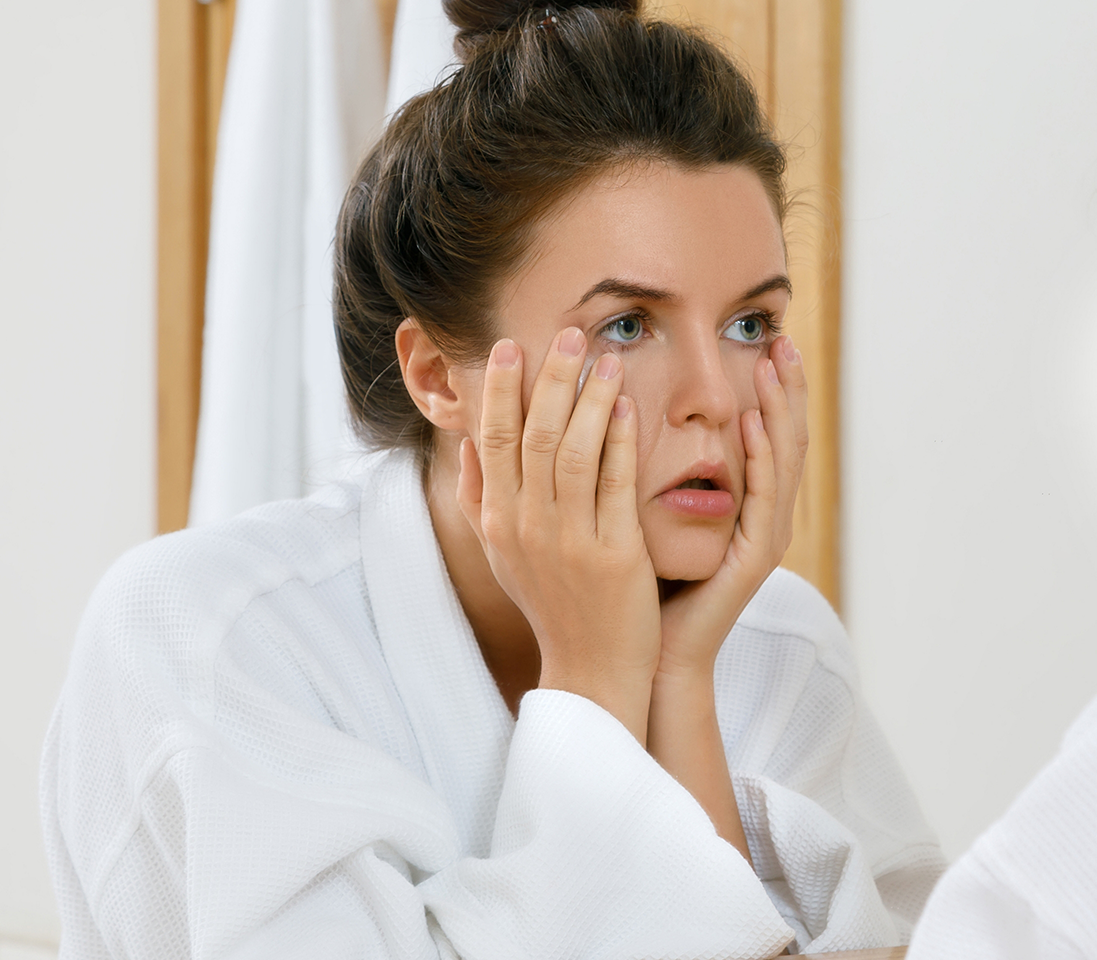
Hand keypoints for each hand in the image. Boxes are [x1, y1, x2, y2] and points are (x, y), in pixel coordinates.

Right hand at [455, 327, 662, 740]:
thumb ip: (479, 498)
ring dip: (589, 398)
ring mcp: (569, 540)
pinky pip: (616, 484)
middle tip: (568, 333)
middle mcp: (526, 527)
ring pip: (572, 452)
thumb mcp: (503, 554)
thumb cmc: (552, 605)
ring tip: (606, 357)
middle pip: (531, 435)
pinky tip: (630, 406)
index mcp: (499, 521)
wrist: (591, 670)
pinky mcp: (614, 553)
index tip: (509, 345)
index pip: (491, 439)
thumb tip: (465, 442)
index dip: (498, 388)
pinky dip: (621, 440)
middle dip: (548, 379)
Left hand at [654, 335, 809, 679]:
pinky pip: (764, 499)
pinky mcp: (754, 559)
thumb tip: (617, 408)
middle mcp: (763, 516)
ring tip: (775, 365)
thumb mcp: (644, 510)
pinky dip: (762, 458)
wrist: (646, 654)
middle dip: (787, 386)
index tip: (762, 338)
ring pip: (784, 461)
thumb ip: (650, 466)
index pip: (765, 432)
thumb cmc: (638, 584)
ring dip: (782, 409)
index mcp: (743, 504)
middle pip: (786, 437)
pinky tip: (755, 424)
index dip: (769, 388)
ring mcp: (764, 537)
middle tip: (780, 336)